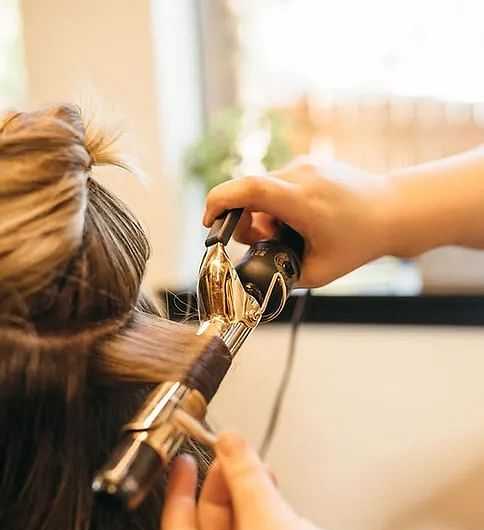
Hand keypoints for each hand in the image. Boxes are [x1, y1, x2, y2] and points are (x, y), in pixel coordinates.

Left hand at [161, 432, 374, 529]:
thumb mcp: (270, 525)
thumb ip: (247, 479)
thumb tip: (229, 443)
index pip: (178, 529)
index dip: (180, 489)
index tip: (183, 460)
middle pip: (210, 527)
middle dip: (221, 484)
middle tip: (228, 452)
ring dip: (246, 493)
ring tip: (254, 464)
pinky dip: (265, 510)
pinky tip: (272, 488)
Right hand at [203, 159, 393, 287]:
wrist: (391, 210)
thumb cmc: (359, 242)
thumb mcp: (319, 271)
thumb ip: (281, 274)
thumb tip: (256, 276)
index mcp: (303, 201)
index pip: (249, 190)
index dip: (220, 202)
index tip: (209, 222)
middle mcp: (301, 175)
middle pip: (249, 194)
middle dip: (244, 221)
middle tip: (262, 241)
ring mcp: (305, 165)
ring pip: (262, 189)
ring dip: (262, 213)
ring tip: (286, 232)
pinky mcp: (308, 164)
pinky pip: (277, 183)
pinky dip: (275, 203)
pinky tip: (297, 218)